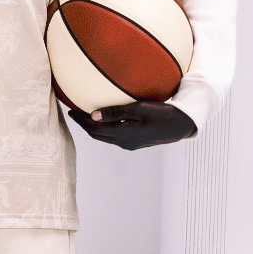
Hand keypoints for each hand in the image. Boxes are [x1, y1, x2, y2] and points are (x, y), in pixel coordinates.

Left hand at [68, 101, 196, 151]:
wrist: (182, 125)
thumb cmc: (163, 113)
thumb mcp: (139, 109)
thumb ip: (116, 112)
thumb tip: (93, 115)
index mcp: (123, 135)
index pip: (95, 129)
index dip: (81, 121)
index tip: (70, 111)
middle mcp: (124, 142)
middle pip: (97, 135)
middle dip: (84, 125)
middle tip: (74, 113)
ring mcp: (130, 144)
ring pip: (105, 137)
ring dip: (94, 128)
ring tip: (86, 117)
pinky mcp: (136, 142)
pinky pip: (114, 136)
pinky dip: (105, 129)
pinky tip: (105, 120)